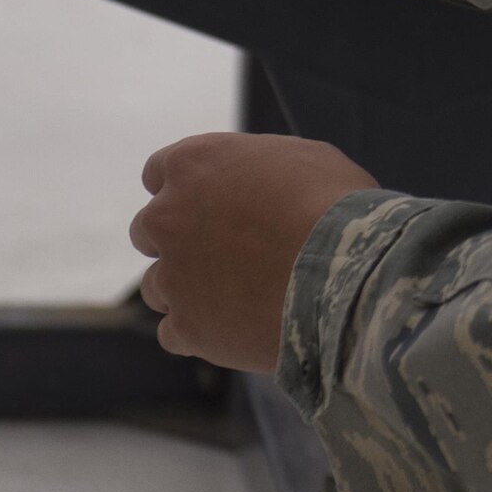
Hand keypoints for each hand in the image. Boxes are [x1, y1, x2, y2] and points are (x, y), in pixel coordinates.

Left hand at [130, 133, 377, 372]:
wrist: (343, 270)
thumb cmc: (333, 204)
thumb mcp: (304, 159)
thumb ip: (262, 170)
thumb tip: (264, 185)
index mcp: (194, 164)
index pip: (158, 171)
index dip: (184, 189)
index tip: (207, 203)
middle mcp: (168, 216)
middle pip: (148, 230)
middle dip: (178, 239)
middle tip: (223, 251)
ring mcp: (172, 275)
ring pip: (157, 286)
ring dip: (187, 288)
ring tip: (238, 295)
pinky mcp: (186, 326)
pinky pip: (174, 333)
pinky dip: (200, 331)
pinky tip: (237, 326)